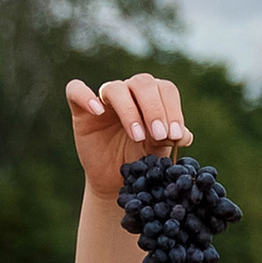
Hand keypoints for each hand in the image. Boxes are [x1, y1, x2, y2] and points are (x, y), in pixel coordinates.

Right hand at [67, 72, 191, 201]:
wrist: (114, 179)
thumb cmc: (139, 159)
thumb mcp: (158, 150)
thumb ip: (170, 139)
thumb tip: (185, 135)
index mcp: (153, 96)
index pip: (165, 89)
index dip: (173, 109)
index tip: (175, 135)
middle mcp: (130, 91)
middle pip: (143, 83)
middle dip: (154, 109)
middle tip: (159, 135)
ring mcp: (104, 98)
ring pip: (116, 88)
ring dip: (129, 111)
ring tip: (137, 136)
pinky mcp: (81, 109)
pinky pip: (76, 90)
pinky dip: (85, 96)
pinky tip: (98, 111)